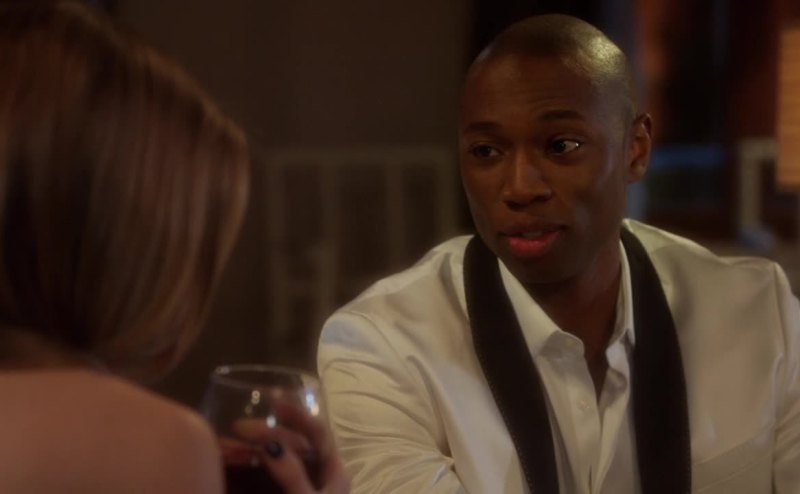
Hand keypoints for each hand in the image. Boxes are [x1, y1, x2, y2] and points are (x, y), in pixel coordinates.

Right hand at [219, 402, 349, 493]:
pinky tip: (229, 461)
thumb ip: (292, 475)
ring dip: (253, 449)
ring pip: (277, 459)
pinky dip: (248, 466)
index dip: (298, 415)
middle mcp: (319, 477)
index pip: (319, 433)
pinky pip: (264, 477)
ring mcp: (300, 488)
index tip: (273, 403)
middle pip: (295, 443)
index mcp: (334, 474)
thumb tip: (272, 444)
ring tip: (228, 444)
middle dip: (268, 432)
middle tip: (239, 429)